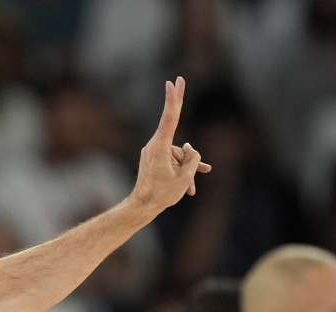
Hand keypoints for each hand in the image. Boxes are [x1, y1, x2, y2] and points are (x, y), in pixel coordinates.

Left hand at [129, 76, 212, 213]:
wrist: (141, 207)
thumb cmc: (162, 194)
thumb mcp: (185, 177)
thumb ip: (193, 158)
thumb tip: (190, 149)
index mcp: (160, 147)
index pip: (170, 118)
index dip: (173, 99)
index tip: (173, 83)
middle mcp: (155, 146)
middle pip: (178, 137)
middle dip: (183, 132)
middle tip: (179, 79)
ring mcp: (153, 152)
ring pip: (178, 154)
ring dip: (187, 170)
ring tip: (189, 189)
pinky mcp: (154, 159)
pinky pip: (172, 160)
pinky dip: (181, 171)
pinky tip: (189, 188)